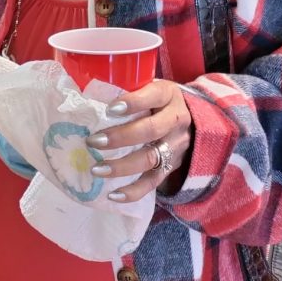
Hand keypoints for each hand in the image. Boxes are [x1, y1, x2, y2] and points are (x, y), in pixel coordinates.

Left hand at [85, 79, 192, 202]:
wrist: (194, 120)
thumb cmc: (158, 100)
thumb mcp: (150, 86)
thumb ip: (129, 89)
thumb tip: (87, 95)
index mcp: (169, 95)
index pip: (153, 96)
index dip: (133, 102)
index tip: (109, 109)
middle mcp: (176, 120)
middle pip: (150, 130)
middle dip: (120, 137)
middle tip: (93, 141)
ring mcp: (176, 146)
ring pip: (150, 158)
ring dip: (121, 166)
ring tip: (97, 169)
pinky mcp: (171, 167)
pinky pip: (153, 182)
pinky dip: (133, 191)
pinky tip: (113, 194)